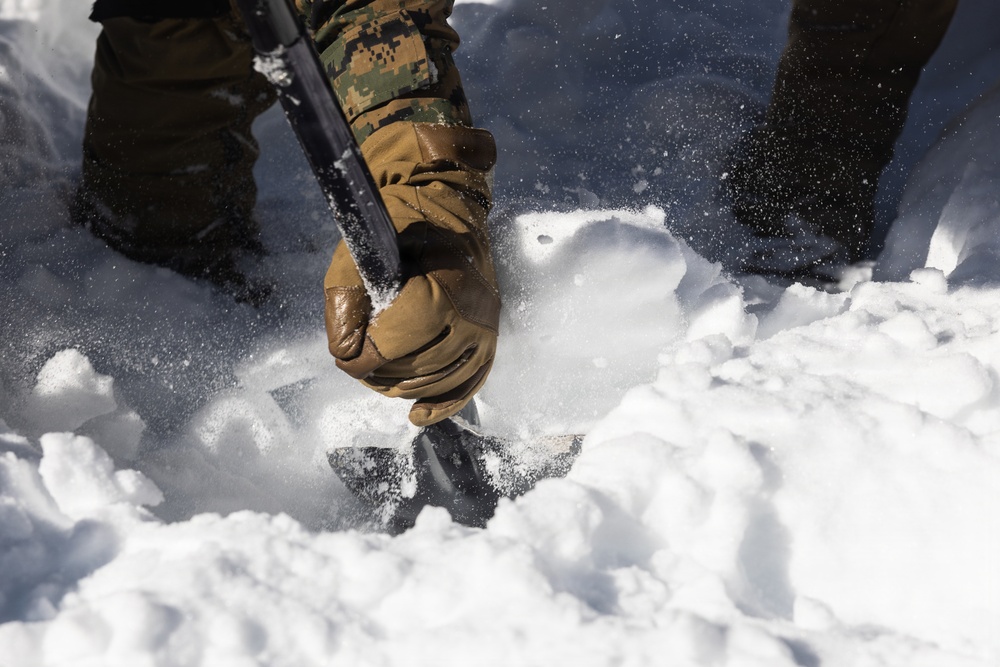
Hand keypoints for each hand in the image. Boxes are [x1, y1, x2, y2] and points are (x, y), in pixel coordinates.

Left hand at [324, 123, 499, 425]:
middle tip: (360, 356)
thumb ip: (343, 305)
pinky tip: (417, 415)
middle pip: (413, 371)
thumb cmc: (397, 226)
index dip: (359, 359)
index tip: (345, 350)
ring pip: (437, 382)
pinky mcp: (489, 338)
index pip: (392, 350)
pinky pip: (469, 385)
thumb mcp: (356, 254)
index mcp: (440, 292)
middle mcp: (471, 316)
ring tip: (380, 370)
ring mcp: (485, 330)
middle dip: (377, 371)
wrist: (449, 202)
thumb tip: (345, 354)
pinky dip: (442, 405)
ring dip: (401, 384)